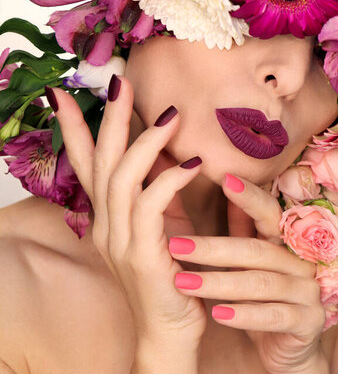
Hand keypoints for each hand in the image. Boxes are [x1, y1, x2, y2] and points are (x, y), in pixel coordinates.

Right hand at [49, 77, 206, 366]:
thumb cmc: (171, 276)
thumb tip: (167, 153)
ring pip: (123, 179)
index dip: (76, 129)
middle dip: (110, 120)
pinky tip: (193, 164)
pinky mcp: (142, 257)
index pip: (87, 165)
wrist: (170, 331)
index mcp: (108, 218)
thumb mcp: (163, 226)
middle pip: (103, 161)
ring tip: (171, 115)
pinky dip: (170, 180)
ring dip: (146, 143)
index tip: (66, 94)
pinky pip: (151, 207)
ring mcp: (120, 242)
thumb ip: (157, 192)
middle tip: (120, 83)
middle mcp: (106, 226)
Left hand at [168, 174, 327, 373]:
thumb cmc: (265, 298)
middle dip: (214, 248)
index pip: (271, 214)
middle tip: (176, 246)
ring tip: (184, 282)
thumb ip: (242, 226)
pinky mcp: (309, 322)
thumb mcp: (251, 261)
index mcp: (287, 244)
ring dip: (221, 283)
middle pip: (257, 250)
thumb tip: (222, 184)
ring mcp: (309, 292)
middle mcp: (302, 263)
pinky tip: (217, 315)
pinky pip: (276, 316)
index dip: (250, 198)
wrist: (288, 347)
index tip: (224, 179)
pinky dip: (246, 315)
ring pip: (263, 283)